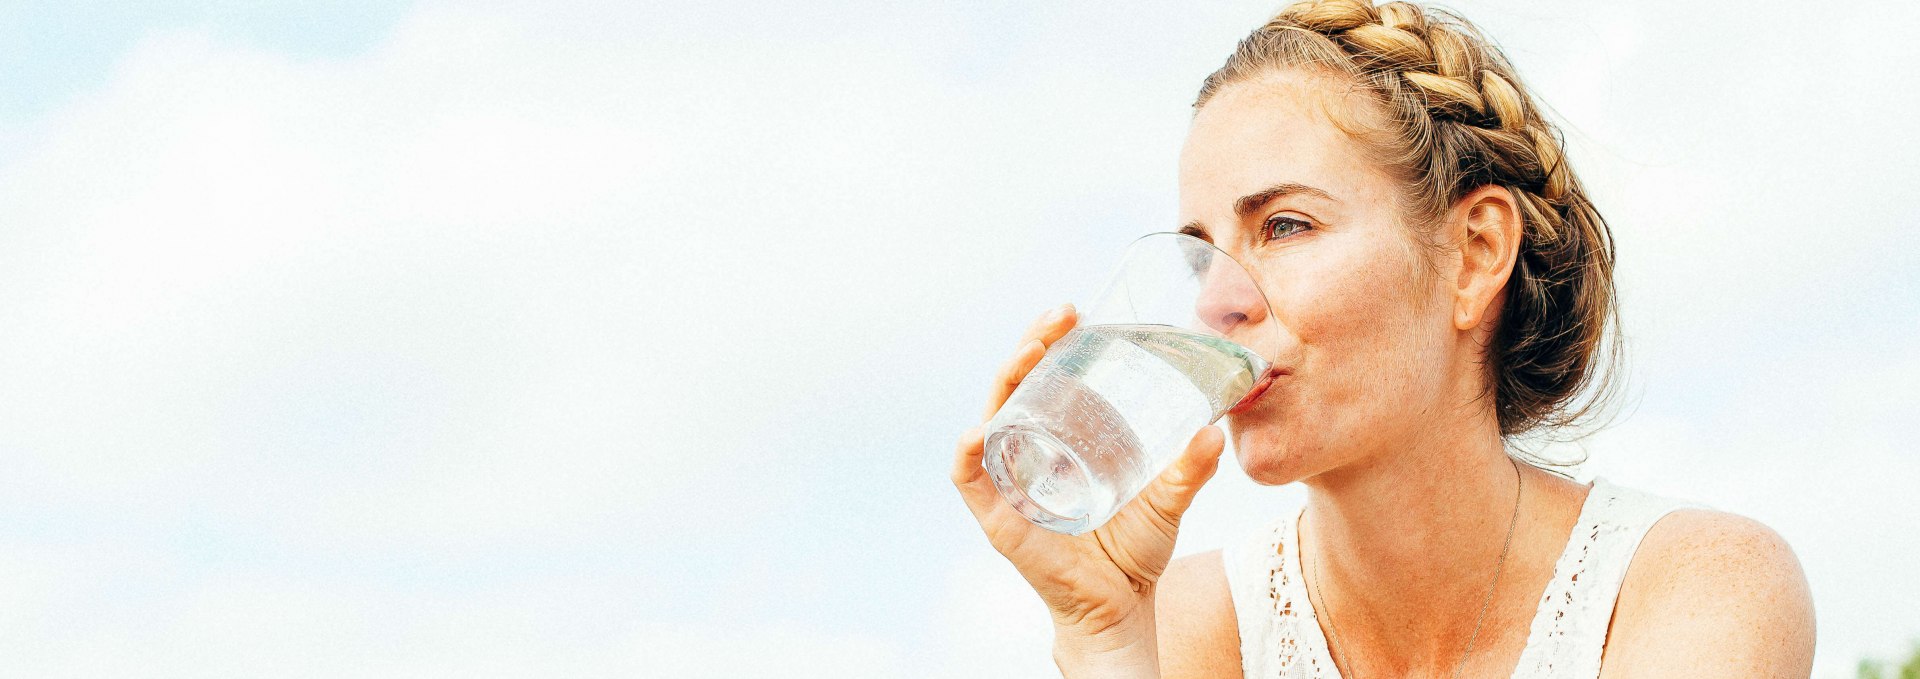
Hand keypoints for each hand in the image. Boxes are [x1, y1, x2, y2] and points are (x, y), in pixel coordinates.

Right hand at [950, 303, 1226, 670]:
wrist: (1120, 608)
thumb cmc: (1135, 551)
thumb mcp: (1167, 499)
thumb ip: (1191, 468)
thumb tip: (1215, 433)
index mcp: (1061, 439)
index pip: (1047, 377)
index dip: (1053, 342)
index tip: (1076, 313)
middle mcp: (1029, 453)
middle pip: (1017, 386)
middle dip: (1031, 344)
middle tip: (1059, 317)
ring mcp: (1009, 483)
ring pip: (992, 418)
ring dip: (1005, 381)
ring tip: (1029, 351)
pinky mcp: (998, 517)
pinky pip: (970, 478)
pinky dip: (968, 453)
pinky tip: (980, 430)